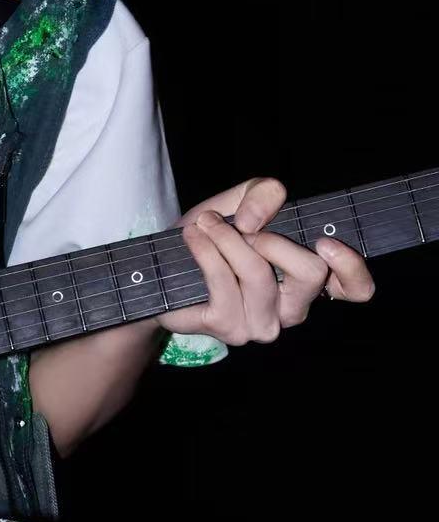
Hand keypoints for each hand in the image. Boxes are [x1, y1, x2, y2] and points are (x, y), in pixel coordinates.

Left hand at [162, 175, 375, 347]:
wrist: (165, 267)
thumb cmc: (215, 234)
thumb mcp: (241, 201)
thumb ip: (260, 194)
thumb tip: (255, 219)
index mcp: (308, 280)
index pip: (356, 289)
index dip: (352, 268)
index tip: (326, 242)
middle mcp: (293, 308)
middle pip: (310, 273)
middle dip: (273, 238)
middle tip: (242, 225)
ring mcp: (262, 323)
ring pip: (259, 274)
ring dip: (227, 239)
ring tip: (205, 224)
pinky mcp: (229, 327)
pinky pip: (223, 283)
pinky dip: (206, 251)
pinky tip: (194, 238)